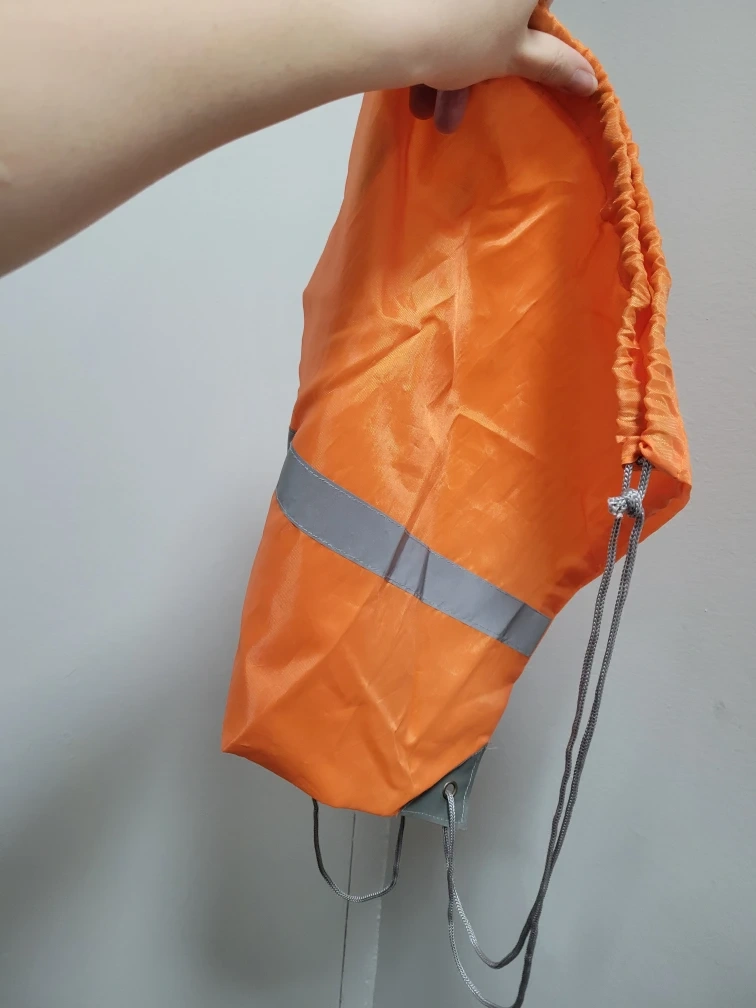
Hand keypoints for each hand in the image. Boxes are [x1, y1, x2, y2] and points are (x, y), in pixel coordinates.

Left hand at [397, 0, 595, 132]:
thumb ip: (551, 64)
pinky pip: (431, 11)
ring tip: (424, 104)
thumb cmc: (463, 37)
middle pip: (490, 9)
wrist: (387, 24)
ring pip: (455, 13)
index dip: (523, 31)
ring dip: (440, 61)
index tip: (501, 57)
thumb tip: (590, 81)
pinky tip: (407, 74)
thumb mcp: (512, 56)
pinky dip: (423, 35)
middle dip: (470, 60)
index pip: (537, 1)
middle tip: (452, 102)